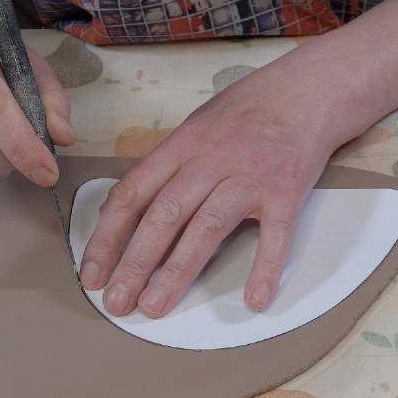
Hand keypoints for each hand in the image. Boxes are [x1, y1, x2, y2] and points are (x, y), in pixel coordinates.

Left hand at [80, 63, 356, 316]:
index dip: (107, 236)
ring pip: (207, 227)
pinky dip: (265, 268)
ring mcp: (249, 176)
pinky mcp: (286, 190)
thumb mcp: (196, 126)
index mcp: (181, 146)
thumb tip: (128, 205)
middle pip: (164, 215)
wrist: (305, 91)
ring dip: (177, 270)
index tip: (91, 272)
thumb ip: (167, 165)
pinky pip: (275, 234)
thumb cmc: (244, 112)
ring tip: (154, 306)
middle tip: (115, 302)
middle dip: (134, 263)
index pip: (133, 193)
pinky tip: (253, 299)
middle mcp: (210, 161)